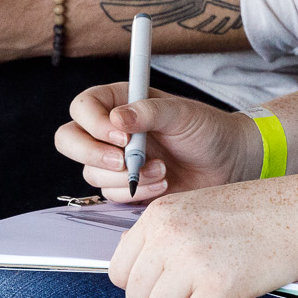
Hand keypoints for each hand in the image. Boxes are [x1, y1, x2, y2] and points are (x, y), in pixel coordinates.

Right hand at [55, 86, 260, 200]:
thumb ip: (149, 112)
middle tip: (125, 161)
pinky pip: (110, 194)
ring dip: (126, 175)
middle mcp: (110, 131)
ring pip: (91, 172)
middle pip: (69, 140)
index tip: (122, 137)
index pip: (82, 108)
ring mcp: (115, 159)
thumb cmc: (207, 129)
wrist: (228, 163)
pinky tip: (163, 182)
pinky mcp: (124, 185)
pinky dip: (136, 191)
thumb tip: (116, 120)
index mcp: (119, 102)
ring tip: (163, 169)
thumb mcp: (182, 113)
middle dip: (93, 154)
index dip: (94, 123)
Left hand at [107, 171, 297, 297]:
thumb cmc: (262, 213)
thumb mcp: (198, 208)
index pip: (119, 271)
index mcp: (159, 214)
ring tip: (217, 293)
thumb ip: (163, 237)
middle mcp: (169, 234)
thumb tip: (134, 273)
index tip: (173, 282)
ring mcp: (192, 259)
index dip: (146, 285)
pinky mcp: (219, 285)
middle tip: (200, 290)